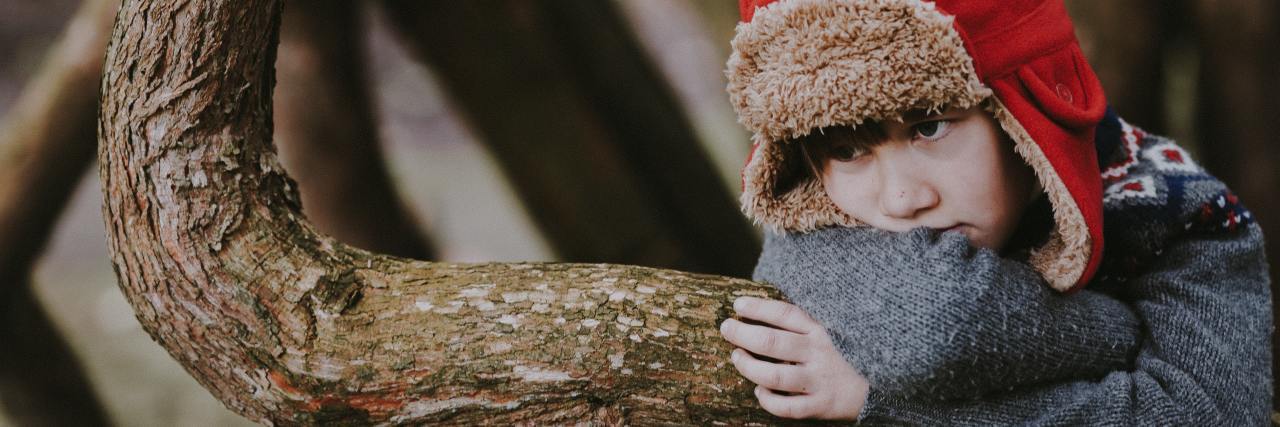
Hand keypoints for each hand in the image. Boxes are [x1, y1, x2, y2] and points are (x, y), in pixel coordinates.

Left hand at [719, 296, 869, 419]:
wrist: (877, 387)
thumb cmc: (843, 354)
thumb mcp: (828, 331)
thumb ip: (800, 324)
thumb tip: (760, 311)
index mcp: (820, 330)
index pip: (785, 313)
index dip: (759, 307)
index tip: (738, 305)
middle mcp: (818, 353)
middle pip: (772, 342)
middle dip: (743, 333)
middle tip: (727, 328)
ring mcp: (819, 380)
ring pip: (774, 376)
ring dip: (749, 366)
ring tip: (737, 357)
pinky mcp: (820, 405)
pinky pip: (787, 407)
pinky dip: (768, 400)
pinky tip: (759, 391)